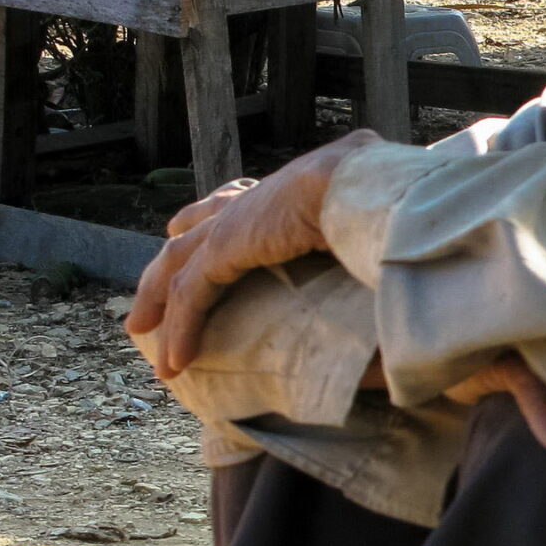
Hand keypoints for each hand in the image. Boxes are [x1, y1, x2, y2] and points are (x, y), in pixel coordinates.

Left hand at [126, 131, 380, 379]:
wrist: (380, 191)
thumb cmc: (402, 217)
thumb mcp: (383, 236)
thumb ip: (374, 264)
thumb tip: (393, 320)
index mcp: (303, 184)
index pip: (246, 197)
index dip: (216, 214)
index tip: (189, 226)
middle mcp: (266, 193)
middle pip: (201, 225)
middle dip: (173, 260)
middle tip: (154, 291)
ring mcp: (244, 215)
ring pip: (184, 259)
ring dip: (160, 299)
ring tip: (142, 333)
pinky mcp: (229, 244)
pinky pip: (194, 293)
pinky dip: (181, 327)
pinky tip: (174, 362)